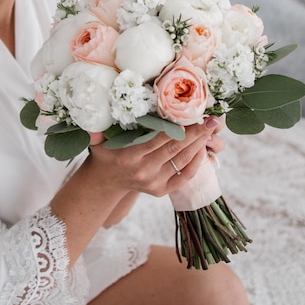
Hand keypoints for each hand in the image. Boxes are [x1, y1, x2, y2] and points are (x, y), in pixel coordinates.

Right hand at [85, 116, 221, 197]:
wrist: (106, 182)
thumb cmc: (105, 155)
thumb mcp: (96, 143)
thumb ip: (95, 132)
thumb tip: (91, 117)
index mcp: (130, 157)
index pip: (160, 139)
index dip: (179, 126)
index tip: (193, 114)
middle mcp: (144, 172)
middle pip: (175, 149)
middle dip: (197, 133)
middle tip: (213, 120)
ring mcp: (154, 183)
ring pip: (182, 161)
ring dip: (199, 145)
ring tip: (211, 130)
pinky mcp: (161, 190)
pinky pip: (183, 176)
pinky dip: (195, 164)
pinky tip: (202, 149)